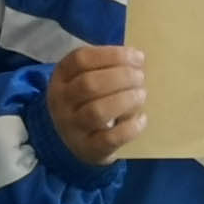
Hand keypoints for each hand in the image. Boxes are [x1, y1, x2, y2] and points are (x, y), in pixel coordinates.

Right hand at [48, 44, 149, 166]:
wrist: (72, 142)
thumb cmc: (86, 103)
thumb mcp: (83, 81)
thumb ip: (105, 68)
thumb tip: (137, 58)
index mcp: (61, 78)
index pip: (80, 59)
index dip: (112, 55)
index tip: (137, 57)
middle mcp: (61, 101)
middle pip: (89, 84)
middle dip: (122, 77)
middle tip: (140, 77)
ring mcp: (72, 126)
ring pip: (97, 111)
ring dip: (125, 100)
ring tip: (141, 95)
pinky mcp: (88, 148)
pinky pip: (110, 138)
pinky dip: (130, 128)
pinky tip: (142, 119)